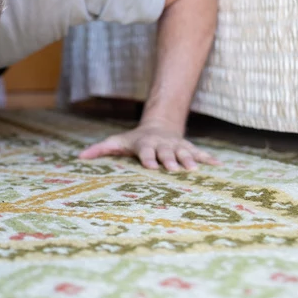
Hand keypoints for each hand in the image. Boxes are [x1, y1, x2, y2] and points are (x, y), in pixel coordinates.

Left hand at [78, 121, 220, 171]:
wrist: (158, 127)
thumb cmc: (133, 141)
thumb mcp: (116, 143)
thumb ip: (99, 150)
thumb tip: (79, 156)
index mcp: (145, 145)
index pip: (146, 152)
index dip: (148, 159)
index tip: (151, 166)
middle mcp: (162, 145)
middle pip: (166, 153)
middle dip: (170, 160)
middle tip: (175, 168)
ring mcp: (177, 147)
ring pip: (184, 153)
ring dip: (190, 160)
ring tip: (195, 169)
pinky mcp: (188, 148)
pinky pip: (200, 153)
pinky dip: (209, 158)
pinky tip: (218, 166)